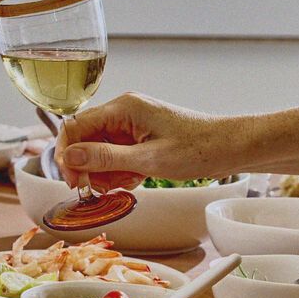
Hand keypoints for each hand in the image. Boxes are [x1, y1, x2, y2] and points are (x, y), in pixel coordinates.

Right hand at [54, 92, 249, 191]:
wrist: (231, 147)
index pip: (75, 126)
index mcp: (123, 108)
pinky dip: (120, 171)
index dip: (67, 154)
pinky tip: (136, 179)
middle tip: (97, 189)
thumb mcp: (148, 159)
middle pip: (85, 139)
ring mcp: (132, 124)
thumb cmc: (198, 149)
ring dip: (106, 172)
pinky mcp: (140, 137)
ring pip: (99, 151)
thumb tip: (69, 156)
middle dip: (89, 167)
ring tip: (128, 182)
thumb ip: (105, 158)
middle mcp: (124, 111)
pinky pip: (116, 155)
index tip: (71, 180)